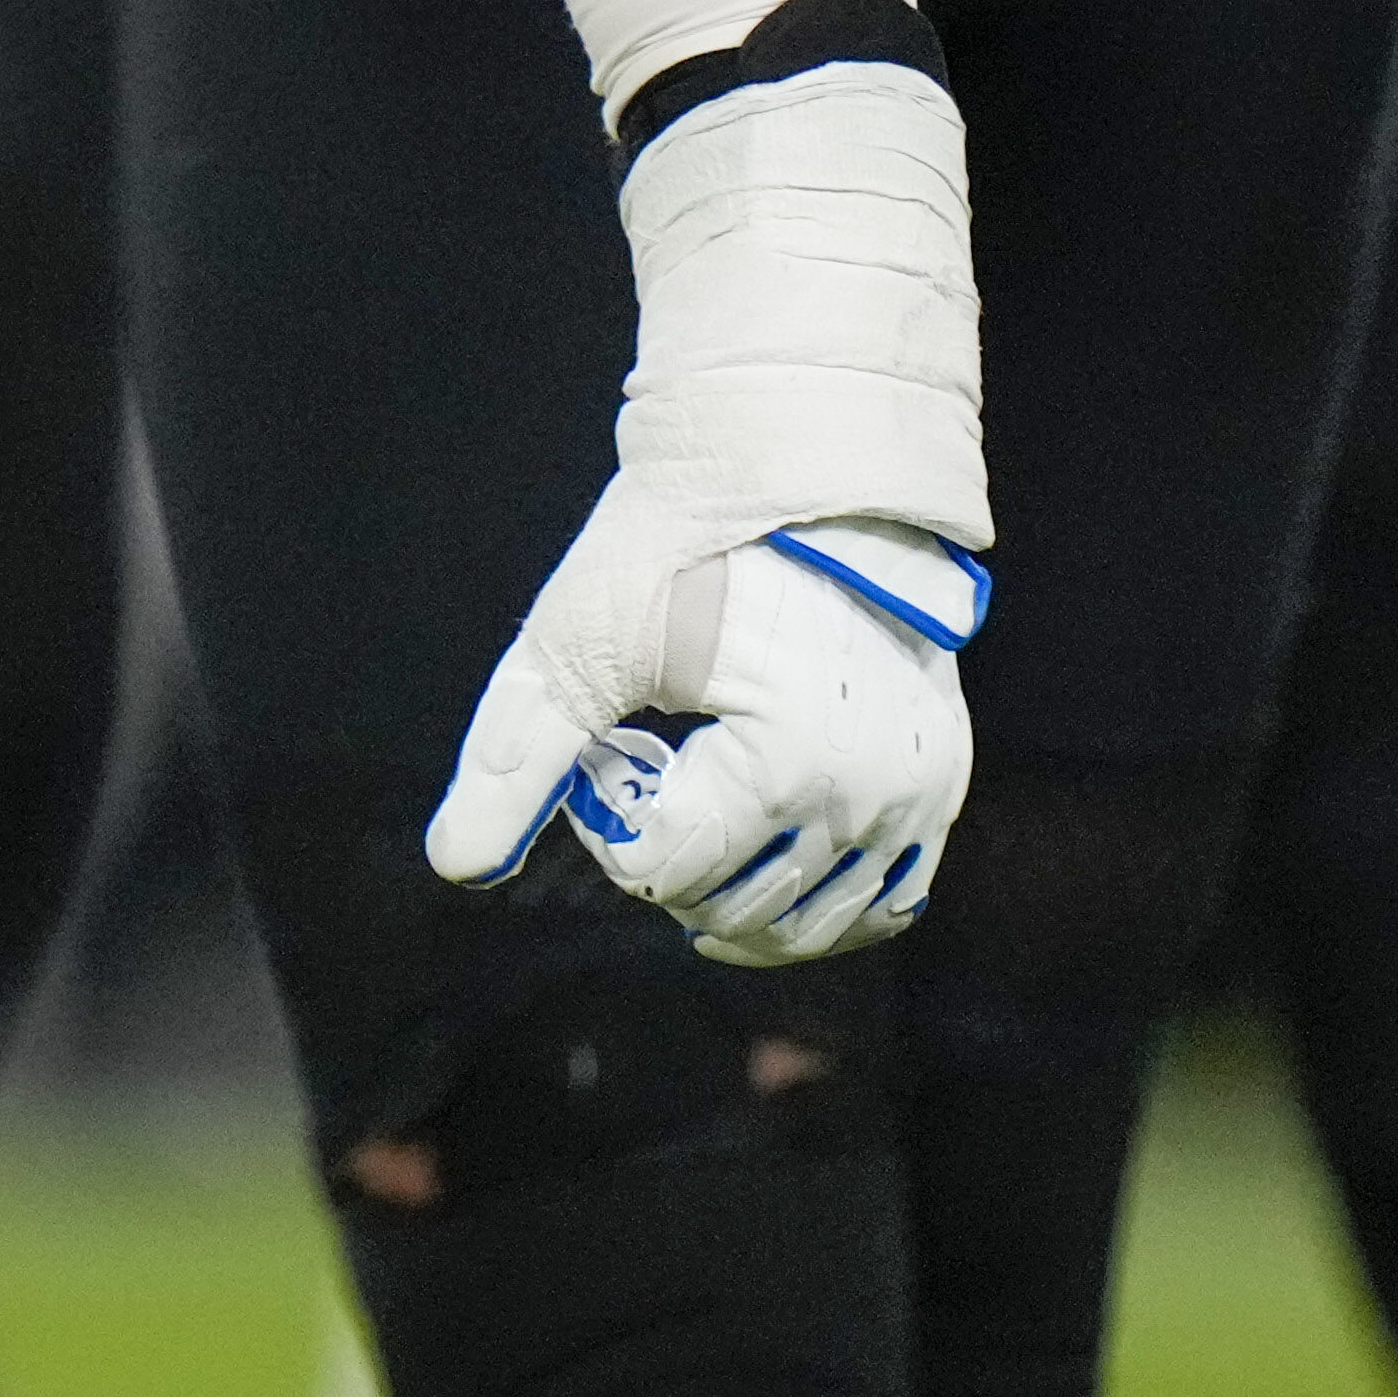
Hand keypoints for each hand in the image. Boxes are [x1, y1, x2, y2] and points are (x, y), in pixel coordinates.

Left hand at [434, 483, 982, 961]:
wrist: (795, 470)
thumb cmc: (679, 547)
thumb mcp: (579, 645)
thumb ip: (515, 764)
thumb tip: (456, 867)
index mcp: (789, 764)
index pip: (667, 873)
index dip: (610, 825)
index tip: (607, 748)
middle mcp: (870, 796)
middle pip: (736, 910)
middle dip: (670, 858)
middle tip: (650, 771)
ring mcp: (919, 796)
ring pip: (814, 927)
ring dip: (738, 900)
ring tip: (696, 818)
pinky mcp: (941, 784)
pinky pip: (885, 902)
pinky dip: (821, 909)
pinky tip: (763, 875)